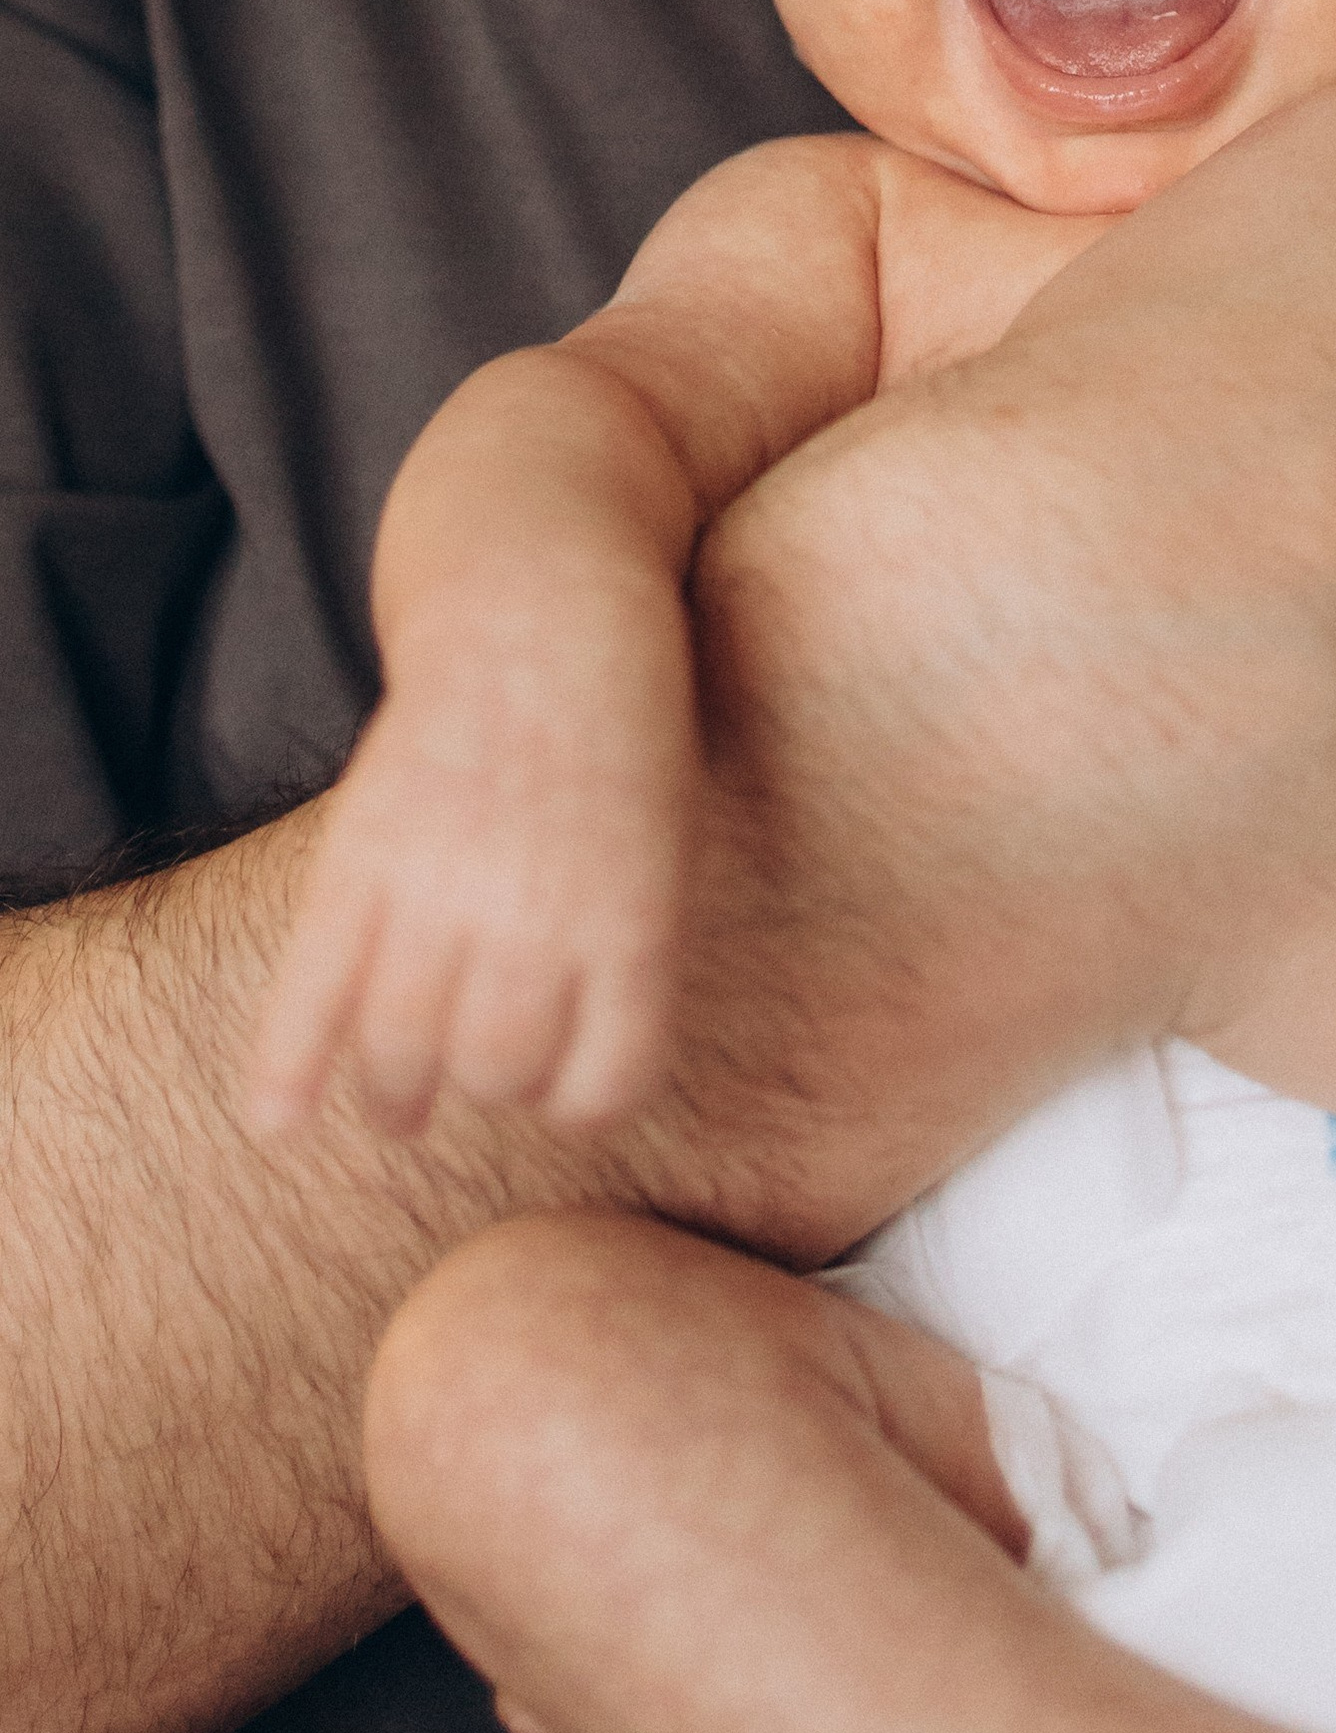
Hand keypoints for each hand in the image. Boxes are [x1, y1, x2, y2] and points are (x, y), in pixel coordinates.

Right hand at [247, 652, 691, 1137]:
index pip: (607, 1082)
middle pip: (498, 1072)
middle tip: (482, 1079)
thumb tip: (579, 1075)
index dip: (584, 1101)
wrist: (539, 607)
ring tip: (400, 1108)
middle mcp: (535, 919)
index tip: (568, 1093)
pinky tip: (275, 1125)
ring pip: (404, 1049)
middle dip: (493, 1085)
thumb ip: (629, 954)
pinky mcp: (359, 856)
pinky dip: (285, 1069)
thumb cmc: (621, 735)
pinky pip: (314, 990)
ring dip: (398, 1095)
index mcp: (632, 922)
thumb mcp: (664, 846)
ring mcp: (438, 887)